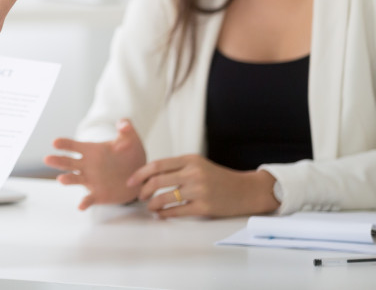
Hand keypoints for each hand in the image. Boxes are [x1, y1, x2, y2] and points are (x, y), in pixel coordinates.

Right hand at [43, 119, 146, 209]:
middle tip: (47, 159)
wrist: (139, 176)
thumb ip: (126, 128)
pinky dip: (84, 202)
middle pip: (68, 162)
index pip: (74, 146)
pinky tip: (81, 206)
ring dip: (67, 179)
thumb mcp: (131, 139)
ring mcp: (90, 180)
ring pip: (74, 179)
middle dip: (58, 160)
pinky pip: (88, 199)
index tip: (55, 142)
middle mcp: (86, 165)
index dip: (65, 144)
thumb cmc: (131, 155)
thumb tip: (122, 123)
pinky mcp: (97, 195)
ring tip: (61, 179)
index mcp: (91, 151)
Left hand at [127, 155, 279, 217]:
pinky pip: (177, 211)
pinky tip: (160, 215)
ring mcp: (199, 190)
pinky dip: (164, 214)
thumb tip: (149, 175)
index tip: (130, 181)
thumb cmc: (218, 178)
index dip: (140, 173)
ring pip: (165, 198)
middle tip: (139, 196)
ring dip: (152, 204)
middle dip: (143, 190)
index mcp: (190, 159)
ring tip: (149, 206)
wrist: (245, 190)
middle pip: (157, 181)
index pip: (157, 165)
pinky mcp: (204, 207)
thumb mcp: (198, 164)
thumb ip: (177, 167)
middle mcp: (194, 173)